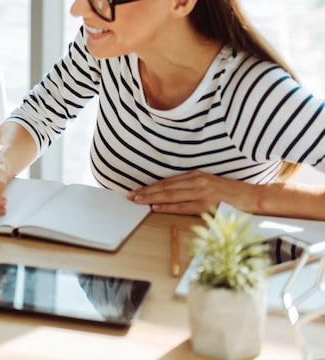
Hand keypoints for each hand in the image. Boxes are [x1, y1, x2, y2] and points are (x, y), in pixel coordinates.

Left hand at [127, 170, 257, 215]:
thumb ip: (191, 187)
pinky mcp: (207, 204)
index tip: (137, 190)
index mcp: (196, 176)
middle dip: (146, 191)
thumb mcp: (208, 184)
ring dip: (152, 198)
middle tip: (131, 195)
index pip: (167, 181)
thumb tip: (170, 194)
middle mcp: (196, 181)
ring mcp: (201, 192)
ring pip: (171, 195)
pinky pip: (183, 206)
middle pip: (165, 187)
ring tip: (138, 201)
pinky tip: (155, 208)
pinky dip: (167, 207)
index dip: (151, 186)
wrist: (252, 197)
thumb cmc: (230, 193)